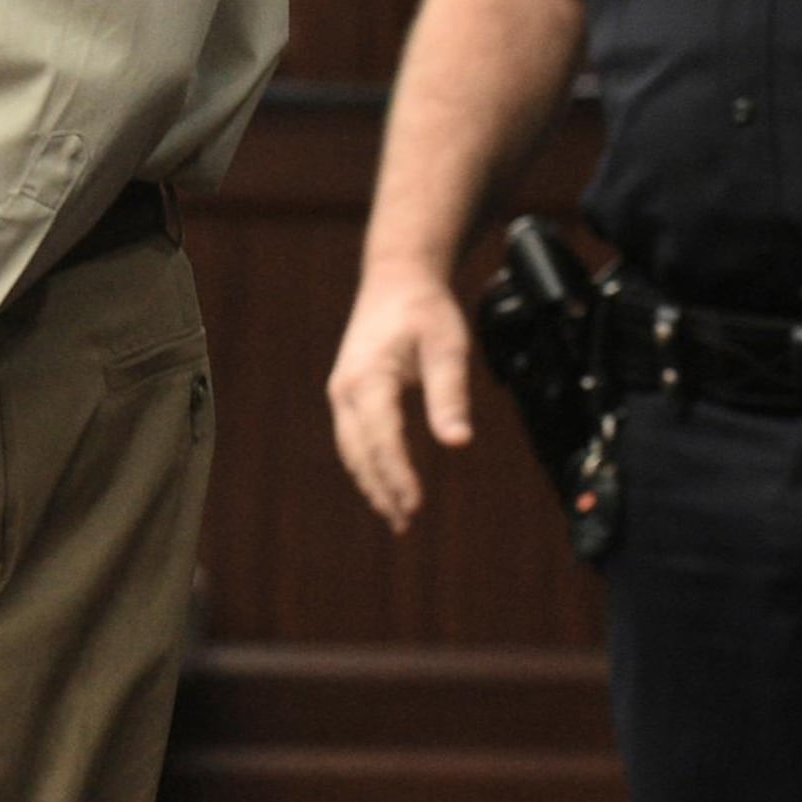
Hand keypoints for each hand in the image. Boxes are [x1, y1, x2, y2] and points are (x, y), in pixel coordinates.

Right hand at [327, 261, 476, 532]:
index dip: (397, 475)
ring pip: (352, 449)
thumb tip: (458, 443)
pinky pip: (354, 438)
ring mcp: (343, 391)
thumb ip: (450, 394)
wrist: (397, 277)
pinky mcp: (349, 392)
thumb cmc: (424, 309)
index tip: (415, 504)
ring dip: (372, 482)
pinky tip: (386, 482)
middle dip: (381, 489)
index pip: (381, 438)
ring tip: (397, 515)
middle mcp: (346, 389)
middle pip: (359, 452)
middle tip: (405, 523)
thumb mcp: (447, 346)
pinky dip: (368, 464)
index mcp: (367, 378)